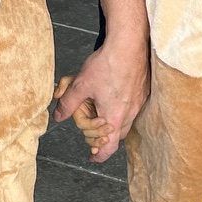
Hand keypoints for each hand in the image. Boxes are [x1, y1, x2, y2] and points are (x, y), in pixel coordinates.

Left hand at [54, 37, 149, 163]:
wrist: (129, 45)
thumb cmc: (107, 65)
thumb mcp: (80, 85)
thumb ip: (68, 104)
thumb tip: (58, 117)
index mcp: (114, 117)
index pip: (109, 147)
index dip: (99, 156)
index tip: (92, 157)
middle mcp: (130, 113)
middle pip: (118, 136)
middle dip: (105, 138)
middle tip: (93, 132)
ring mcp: (139, 102)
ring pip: (127, 122)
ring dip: (115, 123)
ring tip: (102, 114)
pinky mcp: (143, 91)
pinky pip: (133, 109)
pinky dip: (123, 110)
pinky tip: (115, 97)